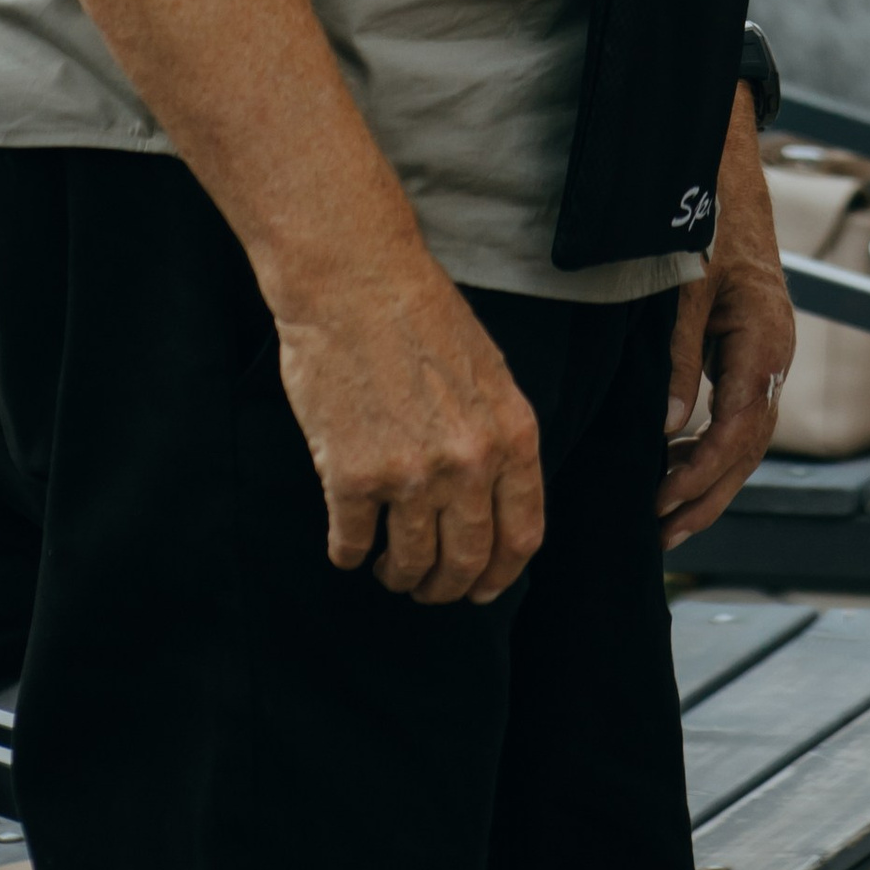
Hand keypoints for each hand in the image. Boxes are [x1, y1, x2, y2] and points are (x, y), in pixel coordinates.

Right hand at [268, 214, 543, 607]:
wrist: (355, 281)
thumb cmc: (421, 315)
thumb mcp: (489, 373)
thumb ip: (496, 438)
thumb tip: (491, 500)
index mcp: (512, 436)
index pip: (522, 536)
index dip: (500, 574)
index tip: (480, 588)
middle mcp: (469, 464)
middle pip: (467, 561)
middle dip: (446, 588)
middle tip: (428, 587)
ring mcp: (411, 476)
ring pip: (410, 564)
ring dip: (398, 575)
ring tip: (388, 565)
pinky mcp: (353, 479)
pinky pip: (352, 546)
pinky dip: (349, 553)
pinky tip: (348, 542)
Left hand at [659, 92, 792, 554]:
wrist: (725, 163)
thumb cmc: (708, 215)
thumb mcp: (688, 285)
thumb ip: (680, 358)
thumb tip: (668, 431)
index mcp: (767, 340)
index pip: (740, 430)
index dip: (701, 474)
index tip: (660, 503)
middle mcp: (775, 353)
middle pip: (750, 447)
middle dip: (708, 495)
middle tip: (661, 534)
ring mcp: (766, 352)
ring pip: (747, 436)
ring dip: (710, 479)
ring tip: (666, 518)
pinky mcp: (751, 346)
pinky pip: (738, 412)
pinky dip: (711, 447)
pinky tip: (678, 464)